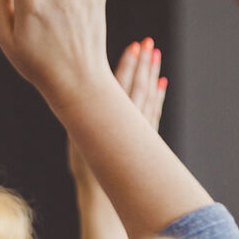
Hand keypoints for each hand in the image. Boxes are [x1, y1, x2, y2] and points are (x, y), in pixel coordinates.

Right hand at [69, 38, 166, 183]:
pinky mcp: (148, 138)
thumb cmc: (85, 169)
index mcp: (109, 120)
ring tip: (155, 55)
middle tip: (148, 43)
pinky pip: (155, 111)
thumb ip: (83, 117)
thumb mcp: (77, 140)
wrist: (104, 195)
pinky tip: (161, 83)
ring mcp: (141, 129)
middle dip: (143, 64)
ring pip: (149, 96)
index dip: (128, 65)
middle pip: (138, 86)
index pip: (121, 85)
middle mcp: (129, 122)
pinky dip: (158, 96)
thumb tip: (79, 94)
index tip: (134, 47)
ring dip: (152, 74)